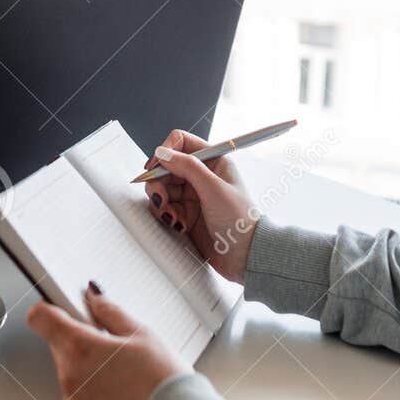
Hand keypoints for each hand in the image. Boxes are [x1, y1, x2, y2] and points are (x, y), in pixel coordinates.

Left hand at [26, 285, 189, 399]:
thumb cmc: (162, 379)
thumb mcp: (141, 333)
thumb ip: (110, 312)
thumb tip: (94, 298)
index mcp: (80, 347)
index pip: (41, 318)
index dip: (51, 308)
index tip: (65, 307)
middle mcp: (69, 376)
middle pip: (58, 344)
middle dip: (79, 338)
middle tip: (112, 341)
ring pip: (70, 370)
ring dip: (87, 365)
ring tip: (123, 369)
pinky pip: (80, 395)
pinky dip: (94, 388)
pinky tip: (122, 389)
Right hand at [143, 130, 258, 282]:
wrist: (245, 256)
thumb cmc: (240, 221)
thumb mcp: (213, 188)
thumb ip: (188, 167)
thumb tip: (163, 153)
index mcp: (214, 161)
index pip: (181, 143)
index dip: (165, 152)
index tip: (154, 167)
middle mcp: (202, 176)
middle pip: (166, 167)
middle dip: (159, 183)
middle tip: (160, 199)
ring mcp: (193, 195)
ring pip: (162, 188)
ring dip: (162, 202)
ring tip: (173, 217)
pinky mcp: (186, 213)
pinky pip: (165, 207)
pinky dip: (166, 215)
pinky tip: (178, 225)